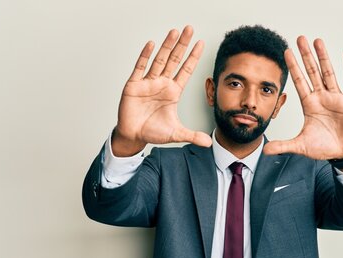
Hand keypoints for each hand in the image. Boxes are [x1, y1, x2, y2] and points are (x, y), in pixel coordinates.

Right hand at [113, 26, 211, 155]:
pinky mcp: (134, 85)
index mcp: (173, 91)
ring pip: (159, 60)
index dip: (193, 57)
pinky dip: (145, 56)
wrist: (134, 136)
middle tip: (189, 29)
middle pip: (174, 60)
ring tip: (174, 32)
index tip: (201, 43)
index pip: (186, 70)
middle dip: (182, 45)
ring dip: (167, 46)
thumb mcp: (176, 133)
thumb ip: (192, 136)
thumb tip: (208, 142)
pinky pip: (140, 68)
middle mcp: (162, 83)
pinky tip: (152, 45)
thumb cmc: (153, 131)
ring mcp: (148, 82)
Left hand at [263, 37, 342, 160]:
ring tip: (318, 41)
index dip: (293, 67)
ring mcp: (337, 98)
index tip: (286, 52)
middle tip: (300, 39)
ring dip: (323, 57)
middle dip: (306, 56)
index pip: (299, 81)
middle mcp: (322, 97)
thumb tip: (264, 150)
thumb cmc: (323, 147)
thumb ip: (283, 145)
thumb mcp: (301, 146)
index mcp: (310, 104)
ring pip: (329, 73)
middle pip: (312, 72)